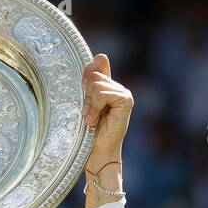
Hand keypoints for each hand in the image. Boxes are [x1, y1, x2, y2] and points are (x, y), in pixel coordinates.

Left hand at [81, 53, 132, 175]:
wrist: (98, 153)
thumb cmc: (89, 133)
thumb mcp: (86, 103)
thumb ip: (90, 82)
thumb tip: (101, 55)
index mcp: (108, 86)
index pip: (97, 65)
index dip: (86, 75)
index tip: (82, 92)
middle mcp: (117, 87)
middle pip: (94, 76)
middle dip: (85, 96)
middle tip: (86, 115)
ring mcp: (123, 93)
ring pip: (97, 84)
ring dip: (89, 104)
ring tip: (91, 120)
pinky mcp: (126, 100)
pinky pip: (102, 92)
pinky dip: (95, 106)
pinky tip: (95, 120)